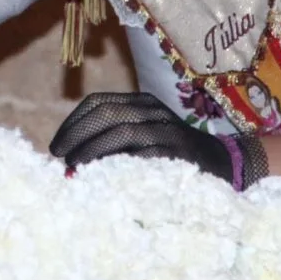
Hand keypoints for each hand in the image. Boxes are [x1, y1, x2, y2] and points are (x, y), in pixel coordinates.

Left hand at [48, 91, 267, 188]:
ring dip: (92, 150)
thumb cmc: (171, 155)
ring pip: (121, 132)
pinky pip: (141, 155)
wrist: (222, 164)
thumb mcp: (144, 137)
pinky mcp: (177, 153)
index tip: (58, 144)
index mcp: (142, 103)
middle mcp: (153, 112)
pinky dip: (118, 165)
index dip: (72, 122)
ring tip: (75, 167)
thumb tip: (68, 159)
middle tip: (60, 156)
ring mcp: (167, 131)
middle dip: (76, 135)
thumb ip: (112, 142)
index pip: (98, 102)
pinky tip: (103, 176)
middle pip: (105, 114)